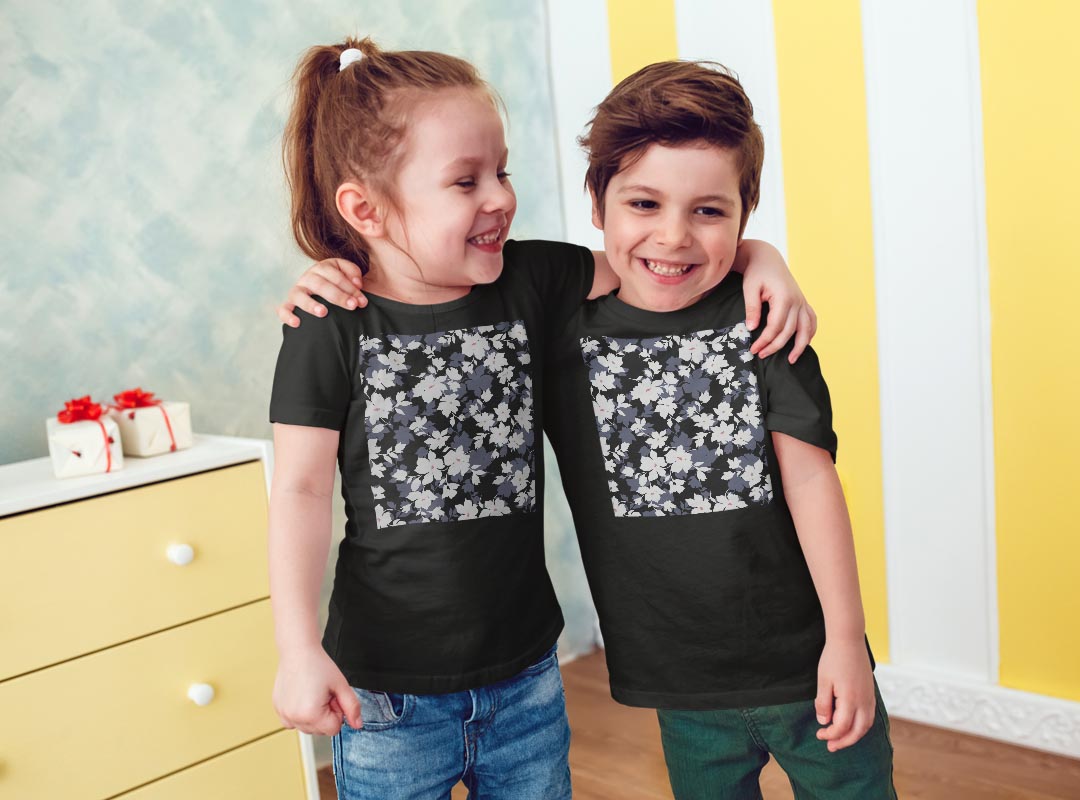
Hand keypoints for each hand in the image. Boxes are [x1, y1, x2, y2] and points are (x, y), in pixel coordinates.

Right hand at [272, 644, 362, 735]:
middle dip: (326, 714)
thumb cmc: (318, 664)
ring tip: (313, 693)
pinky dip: (300, 713)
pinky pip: (294, 721)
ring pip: (307, 727)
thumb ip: (352, 707)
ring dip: (313, 715)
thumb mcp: (341, 685)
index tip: (332, 697)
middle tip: (323, 693)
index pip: (334, 729)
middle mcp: (294, 718)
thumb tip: (358, 724)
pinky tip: (302, 696)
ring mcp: (284, 714)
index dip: (337, 712)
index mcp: (311, 714)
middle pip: (320, 730)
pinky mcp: (278, 709)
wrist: (298, 650)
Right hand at [277, 258, 366, 327]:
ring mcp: (296, 291)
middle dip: (338, 296)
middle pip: (320, 285)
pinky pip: (283, 309)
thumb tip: (357, 283)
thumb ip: (353, 273)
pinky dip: (288, 315)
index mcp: (322, 268)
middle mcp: (307, 278)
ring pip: (300, 295)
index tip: (362, 301)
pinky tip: (297, 323)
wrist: (318, 291)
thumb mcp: (346, 273)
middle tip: (352, 306)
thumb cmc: (336, 284)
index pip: (336, 276)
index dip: (350, 288)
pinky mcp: (287, 304)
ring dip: (311, 304)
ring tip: (323, 313)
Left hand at [737, 241, 816, 361]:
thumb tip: (752, 328)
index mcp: (784, 297)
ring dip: (800, 345)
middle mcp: (797, 301)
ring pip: (806, 328)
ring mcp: (802, 301)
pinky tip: (804, 343)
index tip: (753, 349)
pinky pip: (811, 320)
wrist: (767, 258)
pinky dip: (810, 333)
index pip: (775, 326)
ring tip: (792, 361)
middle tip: (761, 355)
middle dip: (775, 346)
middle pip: (789, 331)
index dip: (765, 340)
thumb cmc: (756, 272)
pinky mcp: (802, 301)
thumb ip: (752, 308)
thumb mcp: (749, 288)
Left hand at [814, 637, 874, 751]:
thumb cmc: (833, 658)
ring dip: (854, 736)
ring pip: (866, 725)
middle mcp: (863, 701)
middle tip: (831, 747)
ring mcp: (869, 697)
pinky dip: (861, 726)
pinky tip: (852, 726)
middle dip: (844, 741)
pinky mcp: (871, 692)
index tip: (819, 735)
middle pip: (857, 731)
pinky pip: (869, 716)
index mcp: (849, 699)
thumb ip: (823, 703)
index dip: (830, 734)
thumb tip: (824, 722)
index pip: (841, 727)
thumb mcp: (823, 681)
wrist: (848, 640)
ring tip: (841, 740)